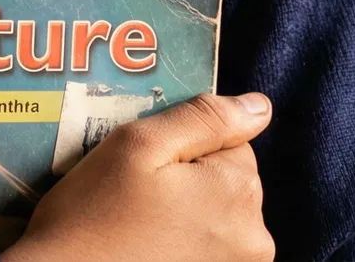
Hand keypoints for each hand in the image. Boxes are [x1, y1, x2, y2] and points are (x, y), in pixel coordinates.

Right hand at [6, 93, 273, 261]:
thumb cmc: (94, 214)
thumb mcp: (138, 145)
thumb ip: (202, 119)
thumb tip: (259, 107)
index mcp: (238, 191)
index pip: (230, 140)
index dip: (186, 143)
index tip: (148, 162)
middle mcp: (254, 238)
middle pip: (228, 181)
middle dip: (191, 179)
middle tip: (137, 191)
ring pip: (218, 217)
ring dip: (187, 213)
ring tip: (139, 221)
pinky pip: (208, 249)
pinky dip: (184, 244)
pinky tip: (149, 247)